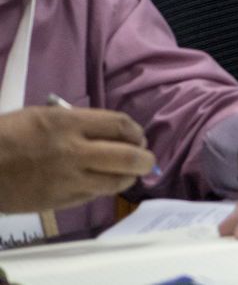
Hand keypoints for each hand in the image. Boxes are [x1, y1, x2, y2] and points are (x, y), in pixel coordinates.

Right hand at [0, 106, 153, 213]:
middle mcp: (74, 151)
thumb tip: (108, 131)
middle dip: (144, 158)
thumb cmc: (7, 135)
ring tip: (130, 173)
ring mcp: (68, 179)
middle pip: (128, 156)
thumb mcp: (43, 116)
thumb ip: (78, 122)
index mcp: (69, 123)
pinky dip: (103, 189)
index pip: (120, 125)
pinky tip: (102, 183)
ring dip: (128, 177)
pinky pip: (93, 196)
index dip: (136, 132)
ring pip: (115, 182)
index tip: (138, 136)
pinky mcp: (59, 201)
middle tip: (146, 158)